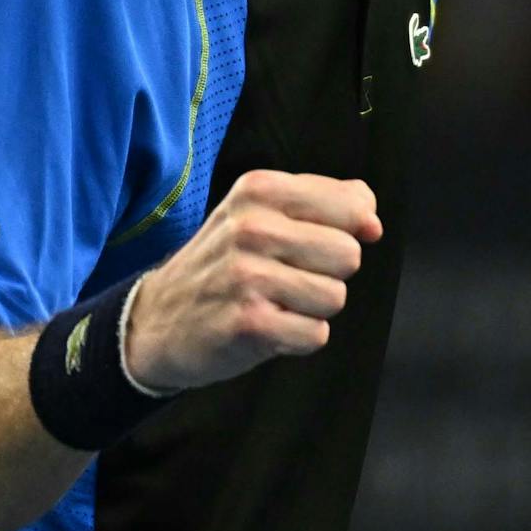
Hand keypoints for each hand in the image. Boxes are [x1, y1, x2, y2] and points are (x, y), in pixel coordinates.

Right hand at [124, 170, 381, 393]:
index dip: (346, 232)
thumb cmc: (222, 266)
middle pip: (349, 255)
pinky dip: (297, 339)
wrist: (157, 320)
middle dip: (327, 275)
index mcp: (259, 190)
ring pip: (335, 297)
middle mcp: (251, 227)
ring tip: (273, 304)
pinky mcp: (249, 322)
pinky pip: (316, 334)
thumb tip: (372, 222)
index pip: (352, 206)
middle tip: (285, 279)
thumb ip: (325, 203)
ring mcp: (247, 275)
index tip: (315, 244)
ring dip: (311, 310)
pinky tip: (266, 328)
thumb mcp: (259, 213)